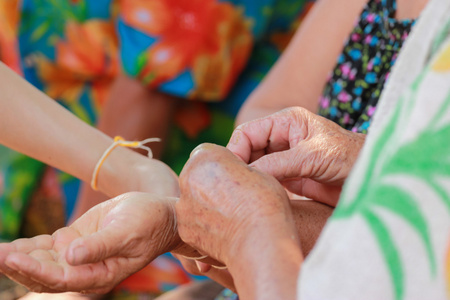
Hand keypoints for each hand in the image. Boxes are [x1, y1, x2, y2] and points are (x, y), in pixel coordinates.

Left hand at [0, 192, 178, 293]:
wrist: (159, 213)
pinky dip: (29, 246)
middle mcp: (86, 270)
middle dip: (19, 267)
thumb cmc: (148, 222)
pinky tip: (10, 245)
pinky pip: (47, 247)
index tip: (12, 258)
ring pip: (42, 261)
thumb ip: (100, 246)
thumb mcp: (127, 232)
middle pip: (45, 275)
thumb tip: (70, 257)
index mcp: (100, 275)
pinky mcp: (75, 241)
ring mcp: (79, 256)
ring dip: (19, 258)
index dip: (34, 270)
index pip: (61, 278)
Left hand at [177, 143, 295, 265]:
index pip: (207, 153)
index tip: (237, 177)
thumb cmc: (264, 203)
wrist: (260, 241)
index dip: (223, 165)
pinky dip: (203, 225)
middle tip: (233, 198)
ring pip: (192, 199)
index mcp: (205, 157)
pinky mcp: (183, 229)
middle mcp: (187, 177)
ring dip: (205, 204)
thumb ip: (234, 167)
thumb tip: (229, 175)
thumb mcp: (255, 170)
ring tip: (230, 217)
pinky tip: (223, 231)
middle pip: (195, 175)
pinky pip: (192, 222)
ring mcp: (183, 205)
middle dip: (209, 183)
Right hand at [227, 107, 364, 205]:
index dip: (236, 150)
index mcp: (286, 122)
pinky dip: (259, 188)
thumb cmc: (350, 157)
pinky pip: (266, 181)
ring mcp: (285, 158)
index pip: (248, 132)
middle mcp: (282, 138)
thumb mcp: (313, 156)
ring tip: (243, 194)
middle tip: (235, 187)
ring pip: (254, 167)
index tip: (232, 172)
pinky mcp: (290, 177)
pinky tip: (256, 198)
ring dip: (249, 179)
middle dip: (240, 165)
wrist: (373, 179)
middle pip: (248, 150)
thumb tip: (247, 175)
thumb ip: (278, 163)